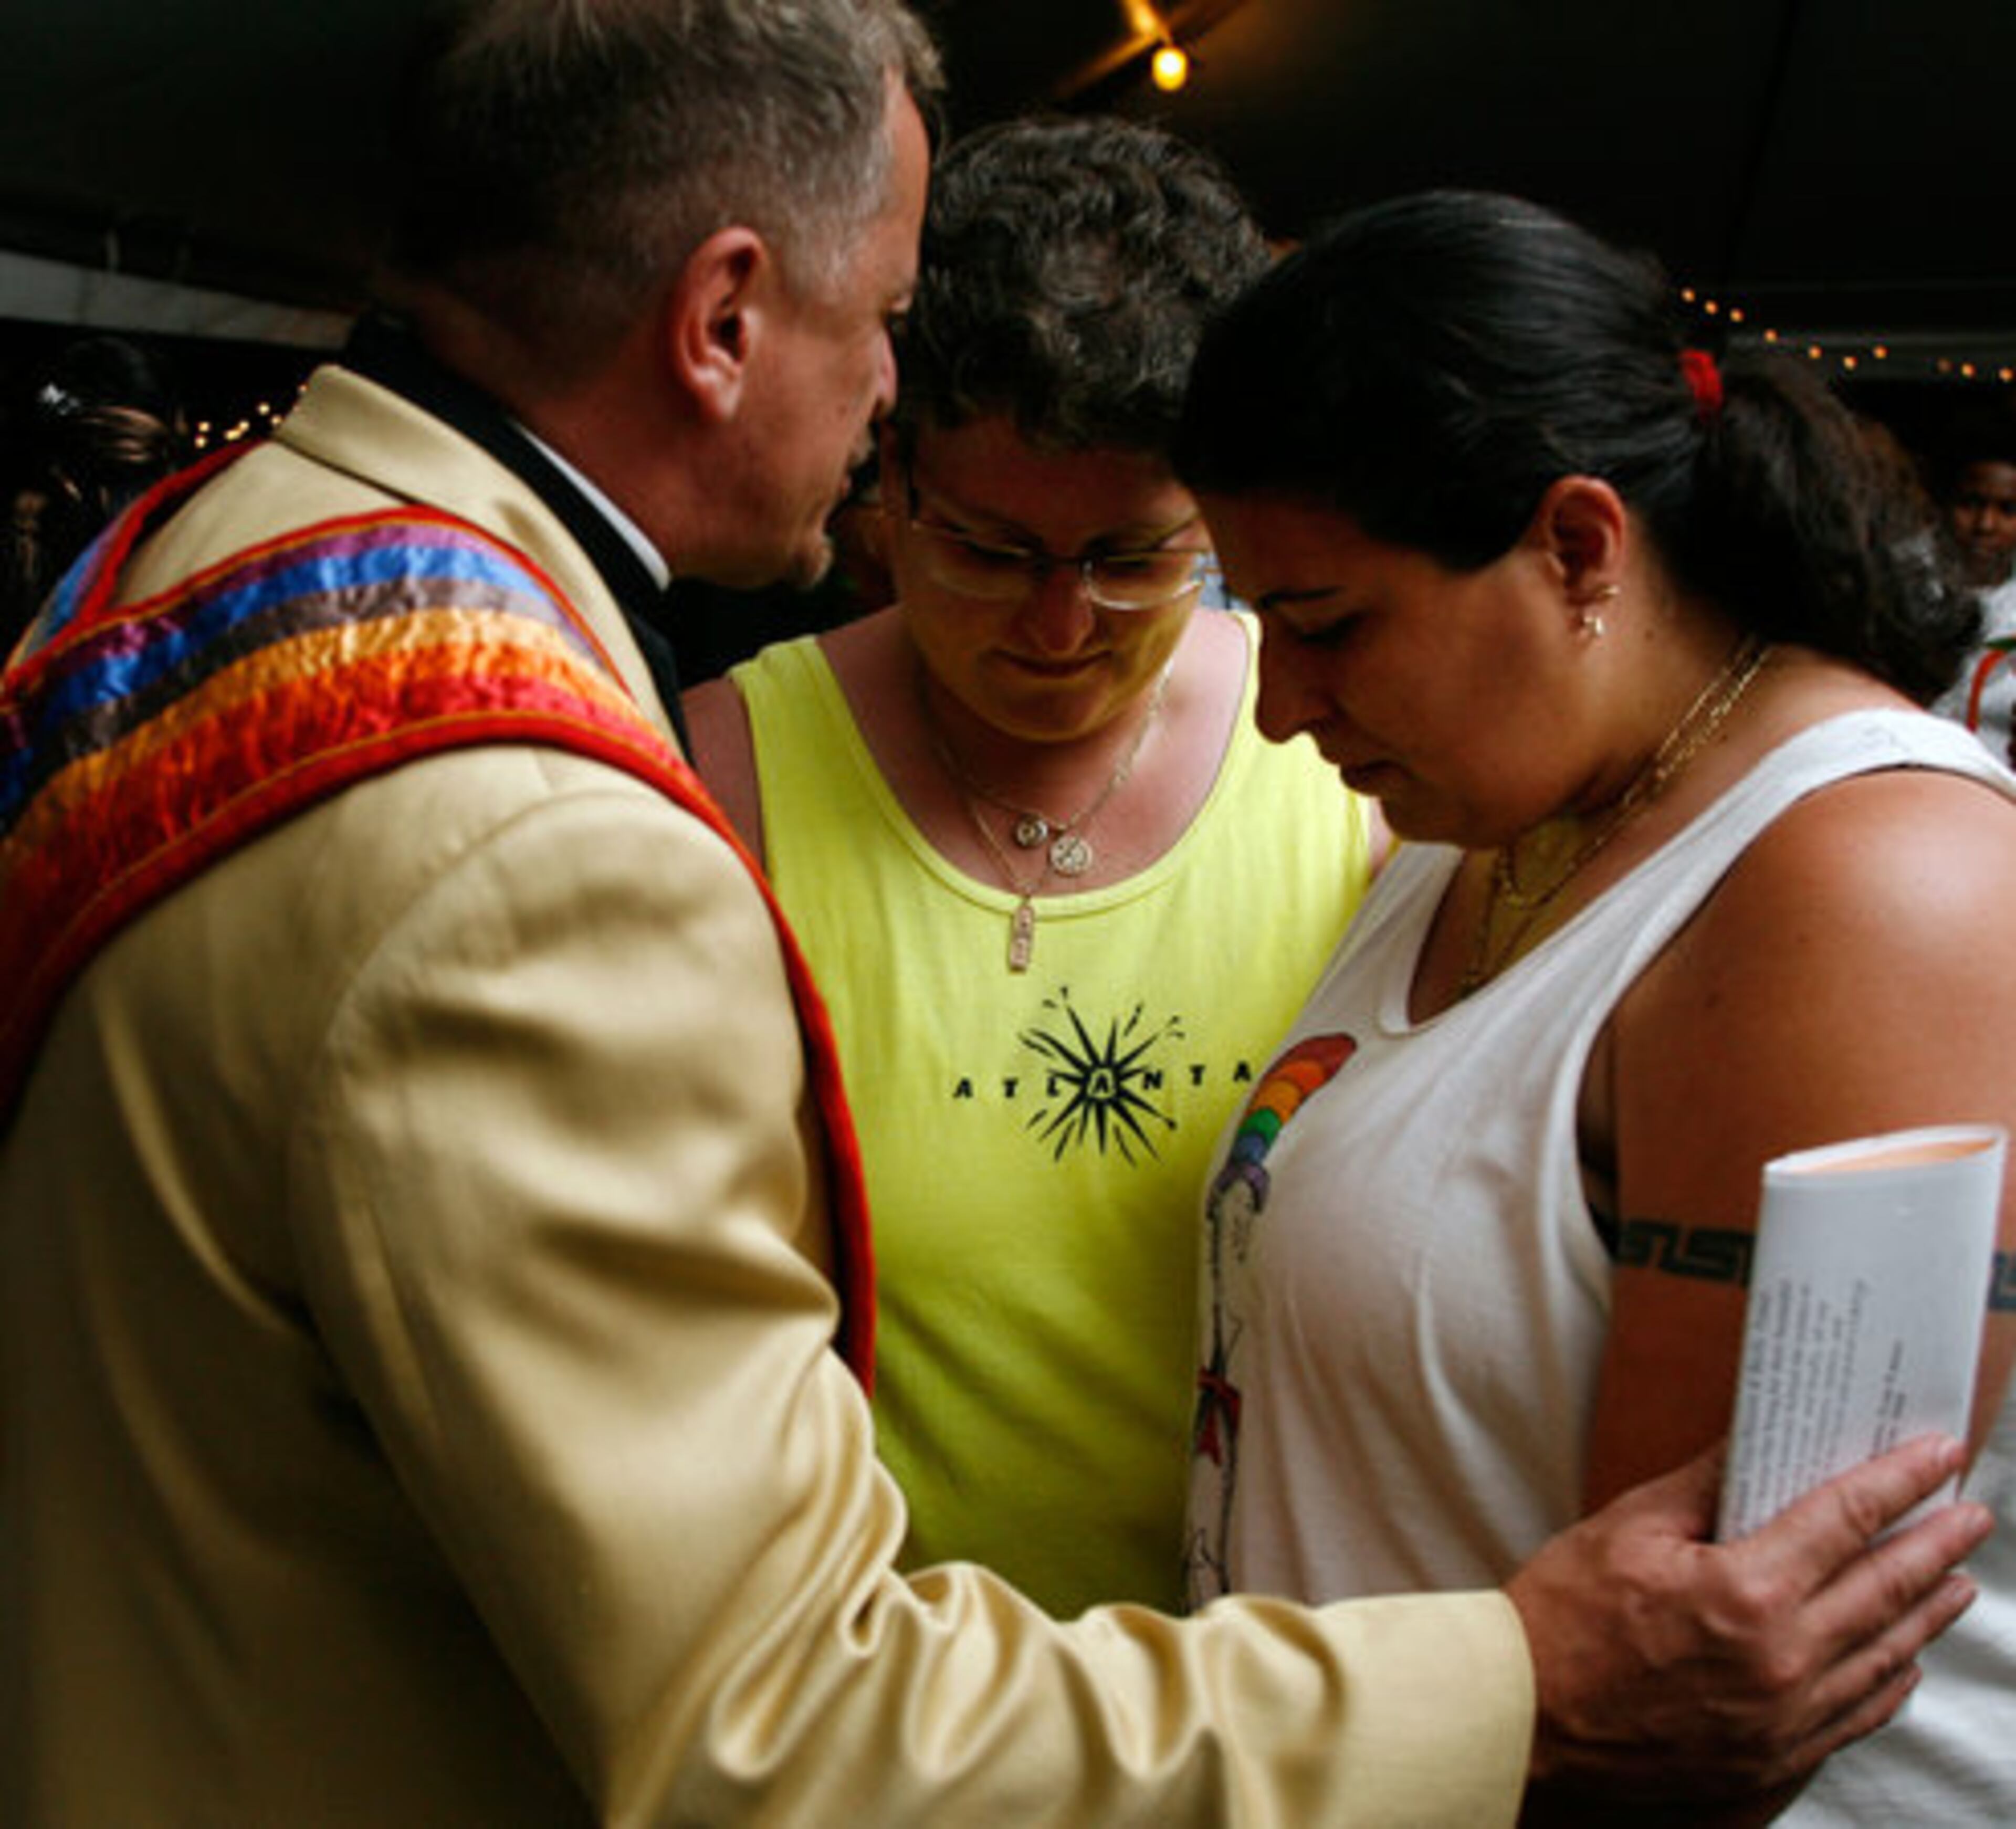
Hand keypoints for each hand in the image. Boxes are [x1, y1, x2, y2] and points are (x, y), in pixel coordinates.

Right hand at [1507, 1434, 1990, 1802]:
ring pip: (1887, 1658)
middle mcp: (1782, 1663)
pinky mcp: (1775, 1764)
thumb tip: (1755, 1440)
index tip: (1935, 1455)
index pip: (1846, 1521)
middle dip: (1937, 1544)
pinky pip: (1859, 1716)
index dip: (1899, 1481)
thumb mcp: (1626, 1529)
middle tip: (1970, 1512)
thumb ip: (1704, 1485)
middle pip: (1886, 1590)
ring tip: (1956, 1580)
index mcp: (1745, 1594)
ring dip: (1929, 1612)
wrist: (1525, 1722)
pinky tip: (1902, 1659)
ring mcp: (1785, 1722)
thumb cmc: (1562, 1622)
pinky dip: (1892, 1679)